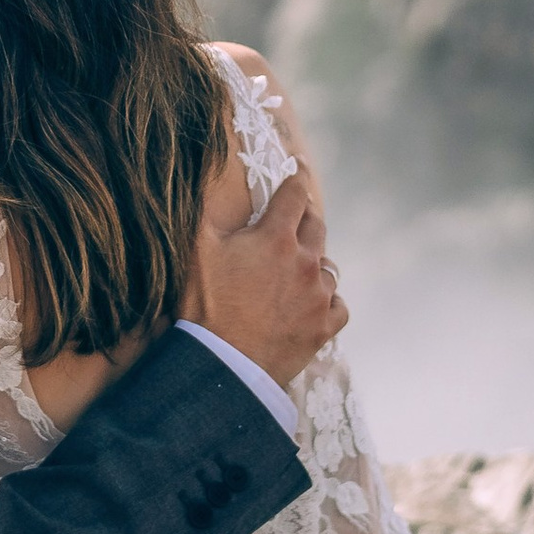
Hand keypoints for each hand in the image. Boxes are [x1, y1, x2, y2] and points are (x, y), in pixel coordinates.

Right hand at [188, 188, 346, 387]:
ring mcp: (318, 297)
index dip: (296, 177)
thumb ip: (200, 210)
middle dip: (306, 216)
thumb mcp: (194, 251)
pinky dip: (329, 300)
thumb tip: (200, 177)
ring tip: (300, 267)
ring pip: (328, 268)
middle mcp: (305, 262)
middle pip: (316, 226)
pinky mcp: (323, 328)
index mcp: (275, 237)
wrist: (220, 365)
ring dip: (315, 263)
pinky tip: (316, 302)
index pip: (294, 194)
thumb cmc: (203, 306)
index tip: (299, 167)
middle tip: (297, 214)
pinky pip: (339, 306)